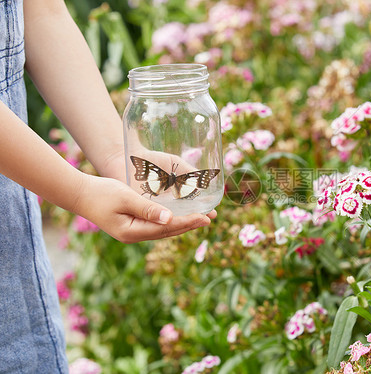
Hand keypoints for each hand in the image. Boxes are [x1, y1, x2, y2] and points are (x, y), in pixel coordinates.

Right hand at [72, 174, 215, 242]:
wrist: (80, 194)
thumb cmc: (101, 193)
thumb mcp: (126, 197)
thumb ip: (148, 208)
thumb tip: (169, 219)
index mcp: (133, 231)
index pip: (167, 228)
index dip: (188, 222)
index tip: (204, 217)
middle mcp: (134, 236)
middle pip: (168, 232)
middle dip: (190, 225)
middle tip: (210, 218)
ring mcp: (133, 233)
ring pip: (163, 231)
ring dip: (182, 225)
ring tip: (201, 219)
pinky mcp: (132, 227)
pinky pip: (157, 227)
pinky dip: (171, 222)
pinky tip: (181, 218)